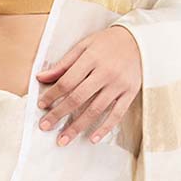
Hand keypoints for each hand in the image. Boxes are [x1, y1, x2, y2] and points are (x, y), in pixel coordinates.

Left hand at [35, 26, 142, 144]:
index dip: (52, 95)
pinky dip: (104, 128)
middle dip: (59, 114)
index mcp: (91, 59)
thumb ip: (63, 64)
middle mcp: (105, 73)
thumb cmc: (108, 43)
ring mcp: (118, 85)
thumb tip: (41, 77)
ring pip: (95, 110)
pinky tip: (92, 139)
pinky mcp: (130, 93)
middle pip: (78, 98)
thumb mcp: (84, 46)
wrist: (139, 40)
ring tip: (63, 140)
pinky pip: (117, 114)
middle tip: (45, 126)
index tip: (41, 105)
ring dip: (77, 127)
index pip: (67, 81)